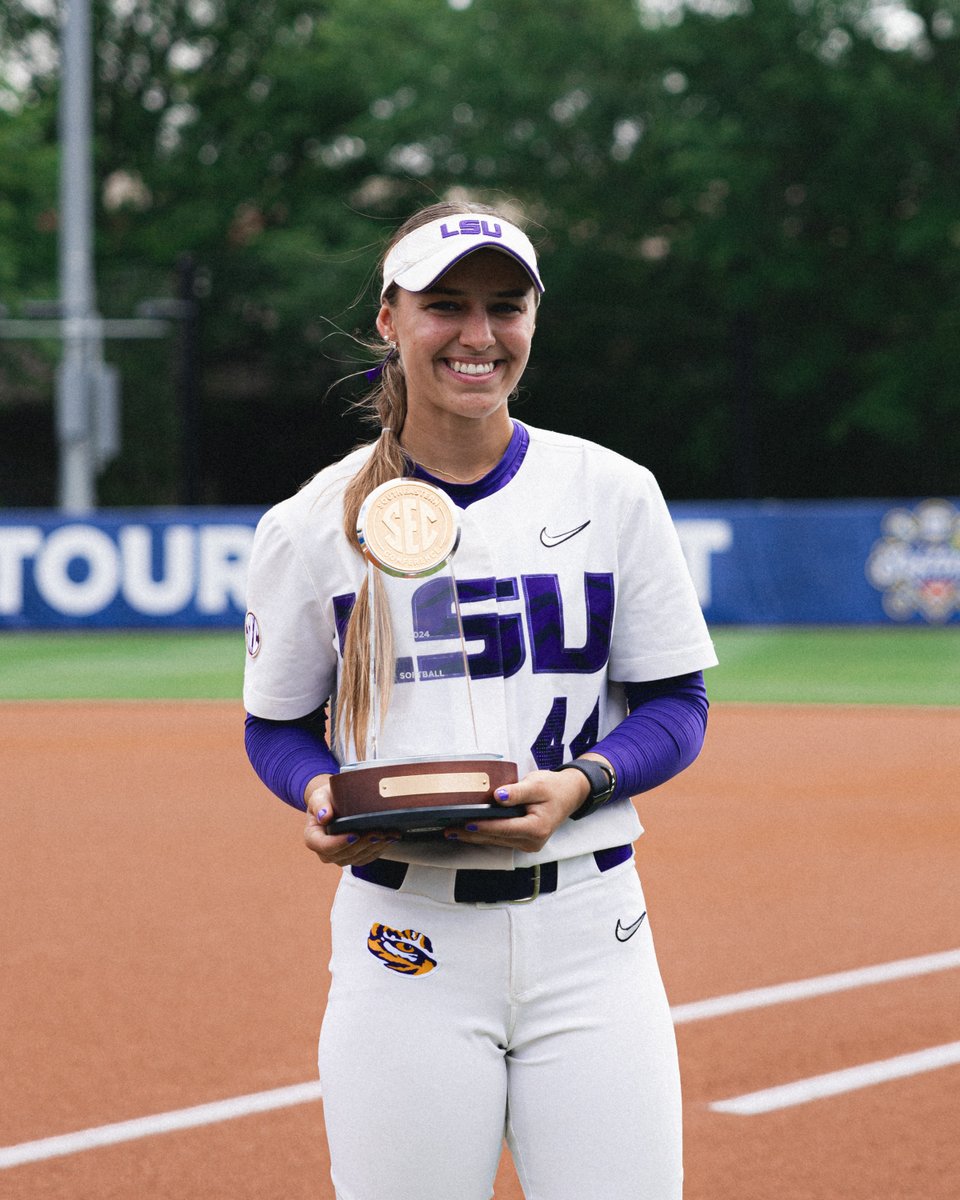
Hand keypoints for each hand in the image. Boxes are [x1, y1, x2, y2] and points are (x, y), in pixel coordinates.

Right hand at [303, 775, 397, 865]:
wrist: (333, 803)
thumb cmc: (325, 800)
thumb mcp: (319, 797)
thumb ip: (320, 805)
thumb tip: (324, 816)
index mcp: (313, 838)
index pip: (325, 846)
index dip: (340, 843)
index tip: (355, 834)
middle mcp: (325, 851)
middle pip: (344, 854)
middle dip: (363, 844)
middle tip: (378, 833)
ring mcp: (339, 856)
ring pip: (357, 858)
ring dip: (374, 848)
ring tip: (388, 835)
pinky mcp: (353, 857)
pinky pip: (366, 858)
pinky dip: (379, 849)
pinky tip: (389, 839)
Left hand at [442, 767, 589, 853]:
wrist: (569, 795)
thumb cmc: (553, 788)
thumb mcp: (536, 784)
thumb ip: (517, 792)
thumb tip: (497, 797)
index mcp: (537, 828)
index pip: (503, 828)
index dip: (483, 826)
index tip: (464, 823)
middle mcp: (532, 841)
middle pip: (496, 838)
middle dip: (471, 834)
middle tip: (448, 830)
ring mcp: (528, 845)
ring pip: (495, 842)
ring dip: (473, 837)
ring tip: (451, 832)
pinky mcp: (523, 842)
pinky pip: (499, 840)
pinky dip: (483, 835)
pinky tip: (466, 832)